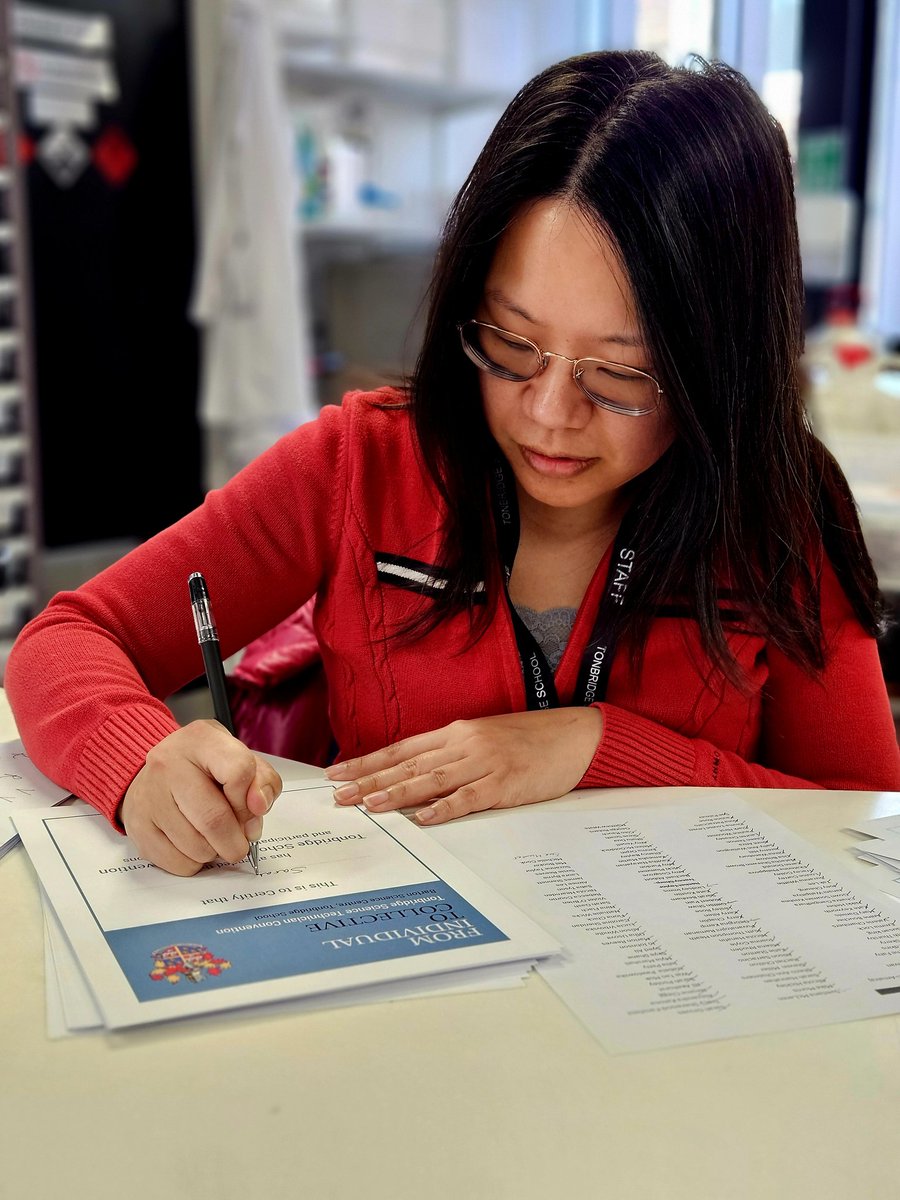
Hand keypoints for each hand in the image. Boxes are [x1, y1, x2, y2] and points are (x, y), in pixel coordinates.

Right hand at [119, 720, 282, 875]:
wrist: (153, 772)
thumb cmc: (203, 767)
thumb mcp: (238, 757)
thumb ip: (261, 779)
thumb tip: (259, 806)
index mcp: (200, 740)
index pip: (239, 772)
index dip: (251, 800)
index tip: (252, 809)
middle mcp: (168, 764)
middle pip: (214, 819)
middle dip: (236, 841)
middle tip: (240, 842)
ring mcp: (148, 796)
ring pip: (196, 847)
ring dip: (215, 852)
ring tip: (214, 838)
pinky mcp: (138, 826)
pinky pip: (178, 862)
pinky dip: (195, 862)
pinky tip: (193, 844)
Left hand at [325, 707, 602, 824]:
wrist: (577, 735)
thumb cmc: (531, 740)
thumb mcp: (485, 738)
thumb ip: (452, 755)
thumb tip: (414, 778)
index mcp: (457, 732)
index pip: (401, 749)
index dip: (367, 761)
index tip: (337, 773)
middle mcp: (465, 743)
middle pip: (408, 764)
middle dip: (370, 780)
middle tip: (338, 795)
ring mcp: (485, 762)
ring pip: (432, 779)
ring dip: (397, 793)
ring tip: (368, 804)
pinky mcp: (506, 783)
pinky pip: (469, 797)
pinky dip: (444, 809)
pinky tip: (422, 819)